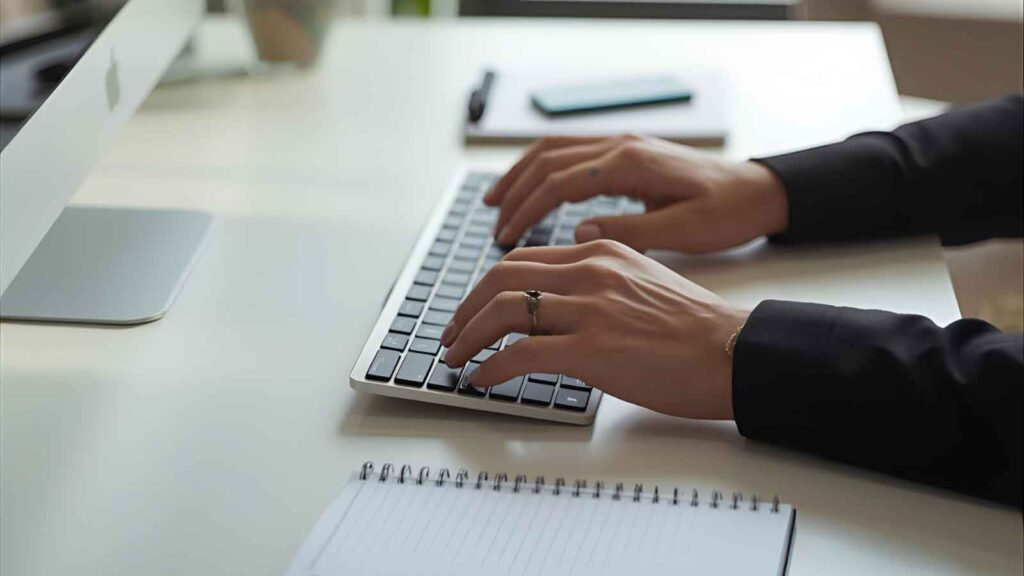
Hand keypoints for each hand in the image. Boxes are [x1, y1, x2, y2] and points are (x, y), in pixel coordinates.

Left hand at [440, 240, 748, 419]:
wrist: (732, 351)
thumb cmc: (693, 328)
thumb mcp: (641, 283)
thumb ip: (598, 284)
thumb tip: (557, 309)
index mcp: (601, 251)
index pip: (525, 260)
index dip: (487, 286)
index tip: (472, 309)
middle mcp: (591, 271)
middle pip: (502, 277)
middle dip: (465, 307)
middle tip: (450, 333)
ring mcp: (591, 308)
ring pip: (504, 310)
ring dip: (468, 336)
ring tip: (456, 358)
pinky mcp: (593, 348)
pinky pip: (521, 353)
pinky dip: (491, 366)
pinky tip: (483, 379)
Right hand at [486, 134, 788, 252]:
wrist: (759, 191)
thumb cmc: (727, 213)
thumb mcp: (683, 232)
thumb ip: (630, 232)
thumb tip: (579, 232)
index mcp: (632, 164)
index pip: (560, 182)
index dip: (527, 209)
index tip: (505, 237)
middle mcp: (622, 145)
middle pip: (548, 160)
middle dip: (514, 191)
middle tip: (492, 224)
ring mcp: (623, 144)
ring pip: (555, 150)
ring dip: (521, 174)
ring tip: (495, 202)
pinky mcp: (627, 152)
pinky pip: (572, 153)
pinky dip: (543, 170)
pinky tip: (532, 189)